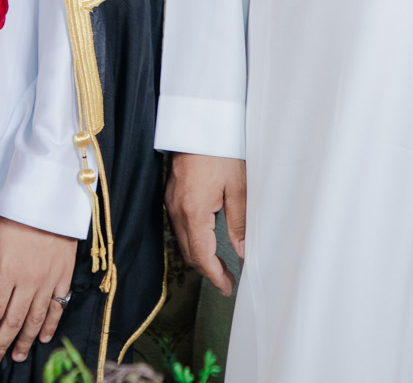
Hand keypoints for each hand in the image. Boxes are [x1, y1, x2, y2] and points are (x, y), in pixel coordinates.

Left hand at [0, 209, 77, 366]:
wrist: (52, 197)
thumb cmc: (17, 210)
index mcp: (7, 270)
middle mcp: (28, 281)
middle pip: (13, 321)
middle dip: (1, 344)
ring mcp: (49, 280)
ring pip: (36, 319)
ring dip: (25, 341)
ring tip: (16, 356)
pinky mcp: (64, 276)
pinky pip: (58, 307)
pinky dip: (51, 325)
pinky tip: (44, 338)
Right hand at [166, 153, 245, 295]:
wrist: (198, 123)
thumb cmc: (220, 151)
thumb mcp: (237, 187)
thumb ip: (238, 223)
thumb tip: (242, 252)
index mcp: (194, 212)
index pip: (202, 257)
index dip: (215, 276)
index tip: (228, 288)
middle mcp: (177, 211)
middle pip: (189, 254)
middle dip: (208, 271)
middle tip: (228, 281)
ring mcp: (170, 203)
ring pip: (182, 242)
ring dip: (200, 257)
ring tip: (220, 265)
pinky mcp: (170, 196)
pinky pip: (179, 228)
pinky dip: (192, 241)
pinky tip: (206, 241)